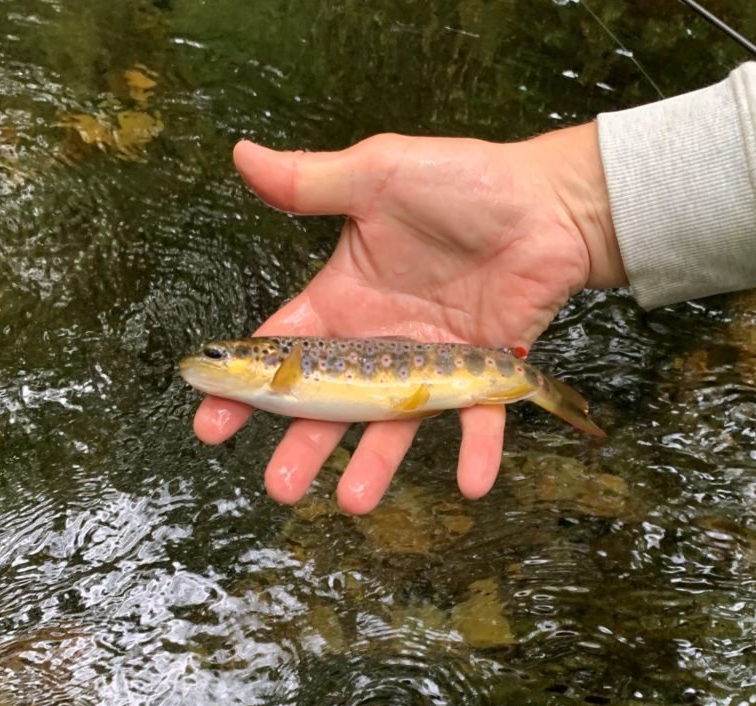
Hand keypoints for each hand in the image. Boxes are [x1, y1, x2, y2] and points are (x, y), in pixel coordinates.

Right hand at [193, 124, 624, 513]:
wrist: (545, 202)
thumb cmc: (462, 184)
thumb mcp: (378, 177)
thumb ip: (312, 183)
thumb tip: (240, 154)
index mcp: (344, 303)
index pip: (283, 354)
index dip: (245, 389)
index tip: (210, 426)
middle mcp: (379, 345)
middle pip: (331, 408)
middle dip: (302, 448)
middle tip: (280, 487)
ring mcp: (430, 366)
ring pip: (394, 426)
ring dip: (375, 466)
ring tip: (354, 501)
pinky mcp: (483, 375)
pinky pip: (478, 421)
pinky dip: (476, 453)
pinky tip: (470, 484)